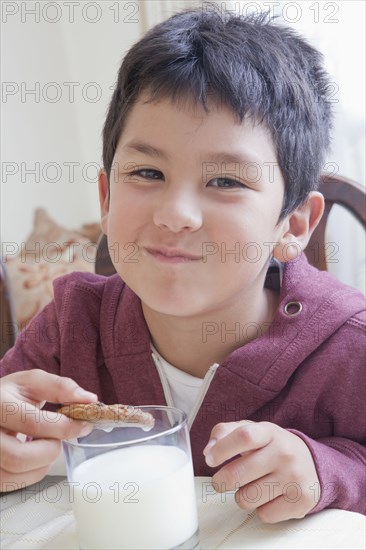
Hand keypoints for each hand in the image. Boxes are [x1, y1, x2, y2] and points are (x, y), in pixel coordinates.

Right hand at [0, 369, 97, 490]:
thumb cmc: (8, 396)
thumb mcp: (32, 382)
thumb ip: (61, 387)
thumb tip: (89, 399)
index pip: (33, 423)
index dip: (64, 427)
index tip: (83, 425)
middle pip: (19, 457)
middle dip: (50, 450)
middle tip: (57, 438)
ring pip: (15, 475)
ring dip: (42, 463)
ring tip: (45, 445)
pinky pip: (12, 483)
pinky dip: (32, 473)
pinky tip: (34, 455)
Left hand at [203, 420, 319, 522]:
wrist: (312, 462)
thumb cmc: (271, 446)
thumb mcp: (250, 430)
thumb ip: (224, 433)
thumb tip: (208, 452)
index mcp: (269, 432)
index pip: (244, 436)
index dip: (222, 449)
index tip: (209, 459)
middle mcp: (284, 453)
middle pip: (238, 474)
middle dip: (221, 482)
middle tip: (220, 482)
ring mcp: (295, 477)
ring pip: (248, 498)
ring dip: (242, 496)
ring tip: (252, 486)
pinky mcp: (302, 500)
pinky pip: (265, 514)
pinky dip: (261, 509)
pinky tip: (269, 497)